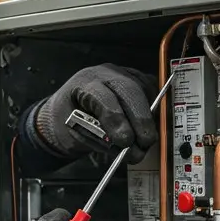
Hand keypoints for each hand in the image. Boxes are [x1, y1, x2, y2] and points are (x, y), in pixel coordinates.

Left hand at [32, 63, 159, 163]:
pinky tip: (146, 126)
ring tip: (144, 142)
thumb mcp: (75, 133)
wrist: (68, 109)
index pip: (104, 98)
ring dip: (147, 117)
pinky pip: (149, 91)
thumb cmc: (68, 122)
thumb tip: (128, 148)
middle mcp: (104, 73)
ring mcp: (122, 72)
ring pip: (143, 90)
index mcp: (83, 83)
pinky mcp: (135, 77)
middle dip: (140, 119)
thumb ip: (100, 139)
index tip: (125, 142)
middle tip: (144, 144)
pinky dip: (151, 110)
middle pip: (129, 90)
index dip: (116, 120)